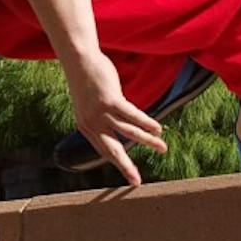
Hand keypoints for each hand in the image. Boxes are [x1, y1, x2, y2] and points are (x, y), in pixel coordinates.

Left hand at [65, 53, 166, 185]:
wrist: (78, 60)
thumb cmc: (87, 81)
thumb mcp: (89, 105)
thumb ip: (101, 118)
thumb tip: (119, 127)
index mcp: (86, 127)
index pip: (103, 151)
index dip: (117, 163)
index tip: (129, 176)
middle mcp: (92, 123)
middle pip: (113, 150)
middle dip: (126, 167)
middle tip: (137, 181)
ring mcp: (100, 112)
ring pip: (128, 132)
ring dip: (147, 141)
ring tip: (162, 147)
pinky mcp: (110, 100)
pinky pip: (132, 115)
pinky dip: (146, 123)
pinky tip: (157, 128)